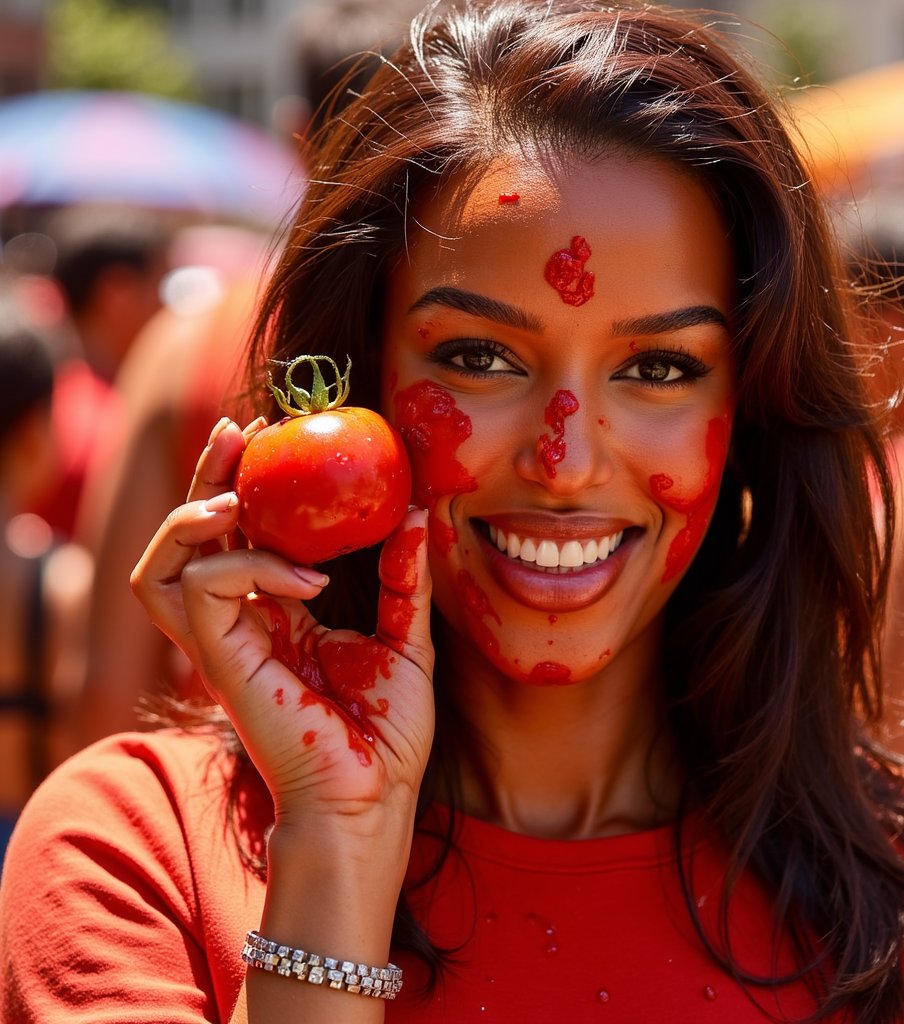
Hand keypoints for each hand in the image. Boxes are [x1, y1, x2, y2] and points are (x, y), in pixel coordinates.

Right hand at [131, 417, 434, 826]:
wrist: (373, 798)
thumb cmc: (387, 733)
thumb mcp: (406, 640)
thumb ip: (403, 578)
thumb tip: (415, 512)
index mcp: (278, 616)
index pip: (240, 536)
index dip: (246, 482)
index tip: (275, 436)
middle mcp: (241, 624)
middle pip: (189, 538)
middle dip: (207, 477)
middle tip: (242, 431)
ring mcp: (224, 643)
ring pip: (162, 565)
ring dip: (194, 515)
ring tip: (242, 493)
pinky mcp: (221, 660)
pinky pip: (206, 587)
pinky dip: (250, 564)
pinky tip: (307, 577)